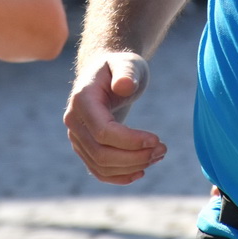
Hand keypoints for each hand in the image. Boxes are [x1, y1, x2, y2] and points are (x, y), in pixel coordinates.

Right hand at [63, 52, 165, 183]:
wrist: (105, 75)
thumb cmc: (119, 67)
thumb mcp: (127, 63)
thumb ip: (126, 71)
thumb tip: (124, 86)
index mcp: (82, 100)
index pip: (103, 132)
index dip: (131, 141)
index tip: (157, 139)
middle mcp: (74, 121)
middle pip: (101, 153)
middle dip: (135, 157)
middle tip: (163, 149)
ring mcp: (77, 137)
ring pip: (101, 165)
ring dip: (132, 166)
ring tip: (158, 155)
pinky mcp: (84, 148)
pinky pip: (98, 170)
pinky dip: (119, 176)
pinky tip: (141, 171)